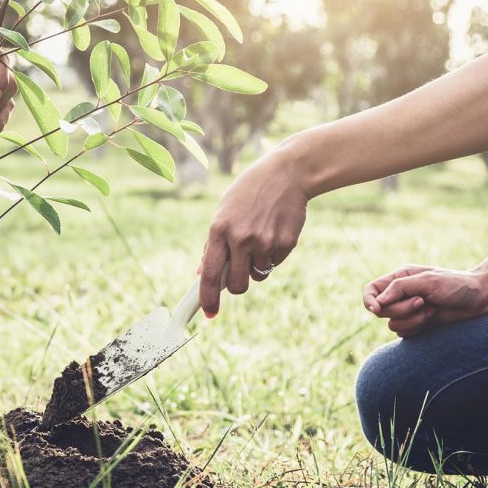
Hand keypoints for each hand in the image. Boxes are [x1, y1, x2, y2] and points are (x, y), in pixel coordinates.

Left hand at [199, 147, 307, 316]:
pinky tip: (274, 231)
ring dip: (256, 266)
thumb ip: (213, 243)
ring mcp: (265, 242)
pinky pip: (275, 263)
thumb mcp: (224, 211)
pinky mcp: (286, 243)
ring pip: (258, 275)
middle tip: (240, 272)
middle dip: (237, 286)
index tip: (209, 314)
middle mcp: (241, 239)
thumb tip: (201, 273)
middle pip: (237, 286)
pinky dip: (273, 255)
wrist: (287, 173)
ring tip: (260, 238)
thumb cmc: (249, 192)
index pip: (210, 274)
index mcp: (219, 230)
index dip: (208, 298)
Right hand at [363, 265, 487, 337]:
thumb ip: (399, 288)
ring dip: (412, 320)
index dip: (369, 301)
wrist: (480, 298)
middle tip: (422, 302)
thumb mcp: (427, 281)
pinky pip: (404, 333)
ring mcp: (408, 310)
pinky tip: (433, 319)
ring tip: (431, 311)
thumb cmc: (456, 284)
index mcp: (399, 278)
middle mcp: (401, 294)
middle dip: (401, 310)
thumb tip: (377, 302)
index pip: (371, 291)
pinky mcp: (417, 324)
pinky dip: (417, 328)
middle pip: (381, 310)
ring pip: (392, 324)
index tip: (377, 309)